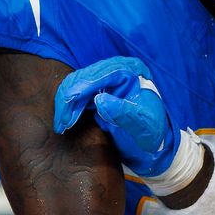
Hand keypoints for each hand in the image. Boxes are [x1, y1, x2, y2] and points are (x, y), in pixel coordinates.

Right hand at [54, 56, 179, 177]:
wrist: (153, 144)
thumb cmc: (152, 134)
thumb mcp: (144, 127)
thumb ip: (125, 113)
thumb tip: (100, 100)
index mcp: (132, 71)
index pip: (102, 73)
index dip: (83, 87)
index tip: (69, 102)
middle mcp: (116, 70)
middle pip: (84, 76)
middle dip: (70, 98)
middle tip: (63, 122)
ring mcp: (105, 80)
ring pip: (76, 84)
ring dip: (66, 104)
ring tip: (62, 125)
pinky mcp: (96, 91)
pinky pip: (76, 93)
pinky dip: (68, 107)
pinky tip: (65, 121)